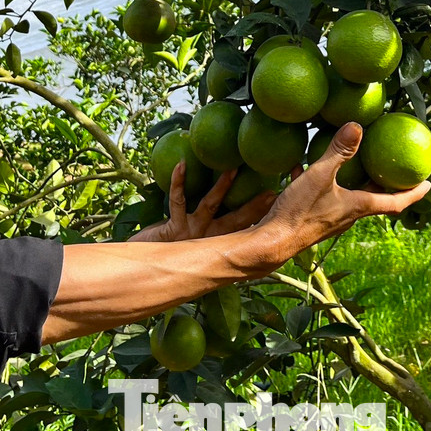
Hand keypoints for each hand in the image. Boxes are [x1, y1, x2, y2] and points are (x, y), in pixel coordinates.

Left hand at [127, 163, 276, 242]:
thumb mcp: (199, 238)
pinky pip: (178, 200)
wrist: (148, 265)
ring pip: (210, 206)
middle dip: (255, 206)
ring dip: (221, 187)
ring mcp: (194, 232)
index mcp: (221, 240)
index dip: (265, 214)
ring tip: (232, 169)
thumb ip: (215, 224)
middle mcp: (211, 237)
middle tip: (272, 190)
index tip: (282, 199)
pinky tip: (182, 164)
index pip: (248, 226)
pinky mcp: (175, 227)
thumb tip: (234, 202)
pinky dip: (179, 181)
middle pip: (238, 219)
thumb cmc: (173, 245)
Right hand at [253, 122, 430, 267]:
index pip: (395, 201)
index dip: (414, 193)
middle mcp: (350, 214)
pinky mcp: (315, 217)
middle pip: (376, 197)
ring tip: (357, 161)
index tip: (429, 184)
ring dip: (357, 180)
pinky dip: (323, 181)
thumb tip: (357, 126)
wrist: (273, 241)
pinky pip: (326, 195)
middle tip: (395, 166)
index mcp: (359, 206)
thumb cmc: (300, 212)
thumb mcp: (319, 176)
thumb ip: (337, 152)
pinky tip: (303, 166)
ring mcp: (332, 217)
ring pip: (352, 196)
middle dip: (387, 182)